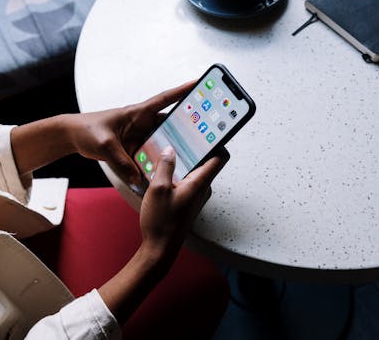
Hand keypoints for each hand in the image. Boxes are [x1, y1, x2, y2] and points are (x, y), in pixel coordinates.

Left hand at [68, 81, 194, 184]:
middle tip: (206, 132)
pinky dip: (157, 161)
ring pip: (162, 141)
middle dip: (187, 125)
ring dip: (173, 147)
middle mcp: (141, 123)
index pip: (165, 99)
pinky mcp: (134, 148)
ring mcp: (139, 136)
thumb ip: (122, 162)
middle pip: (170, 123)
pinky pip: (150, 155)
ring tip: (190, 155)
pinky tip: (165, 171)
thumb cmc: (87, 130)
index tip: (200, 84)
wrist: (73, 136)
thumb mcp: (105, 145)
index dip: (183, 91)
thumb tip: (138, 179)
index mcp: (137, 113)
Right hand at [139, 146, 229, 262]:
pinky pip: (187, 182)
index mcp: (200, 183)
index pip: (220, 157)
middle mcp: (202, 189)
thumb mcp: (158, 189)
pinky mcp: (188, 202)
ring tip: (166, 153)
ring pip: (194, 171)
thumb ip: (165, 166)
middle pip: (205, 161)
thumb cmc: (161, 222)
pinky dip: (177, 174)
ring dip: (182, 162)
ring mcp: (196, 196)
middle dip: (193, 148)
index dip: (216, 141)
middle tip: (178, 136)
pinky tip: (161, 173)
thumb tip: (169, 149)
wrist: (159, 249)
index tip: (206, 130)